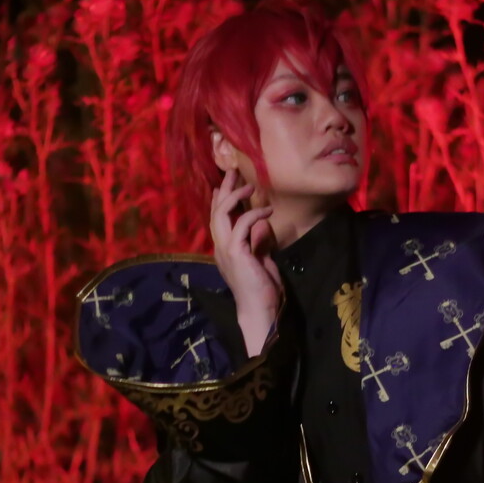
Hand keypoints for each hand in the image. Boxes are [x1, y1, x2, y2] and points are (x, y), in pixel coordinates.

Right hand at [210, 167, 283, 334]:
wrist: (259, 311)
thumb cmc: (262, 291)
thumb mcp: (261, 261)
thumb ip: (258, 244)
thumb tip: (262, 226)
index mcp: (224, 249)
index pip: (218, 219)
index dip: (221, 199)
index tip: (229, 184)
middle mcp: (220, 247)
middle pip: (216, 211)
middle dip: (224, 190)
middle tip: (232, 171)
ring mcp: (225, 250)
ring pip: (221, 214)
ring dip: (234, 197)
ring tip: (249, 186)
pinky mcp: (235, 252)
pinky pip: (242, 225)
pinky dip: (254, 214)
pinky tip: (267, 210)